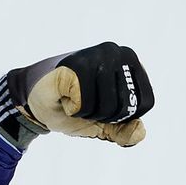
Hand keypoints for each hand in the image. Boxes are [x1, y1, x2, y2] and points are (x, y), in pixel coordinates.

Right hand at [0, 42, 154, 150]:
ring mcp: (95, 55)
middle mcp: (116, 52)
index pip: (146, 103)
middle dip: (105, 116)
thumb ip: (126, 132)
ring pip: (108, 105)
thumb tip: (140, 131)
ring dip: (88, 114)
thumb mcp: (106, 126)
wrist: (39, 104)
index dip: (125, 118)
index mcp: (131, 63)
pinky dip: (74, 110)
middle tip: (86, 105)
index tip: (106, 110)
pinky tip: (64, 97)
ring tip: (75, 100)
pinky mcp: (73, 63)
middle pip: (126, 106)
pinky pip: (86, 102)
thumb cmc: (75, 110)